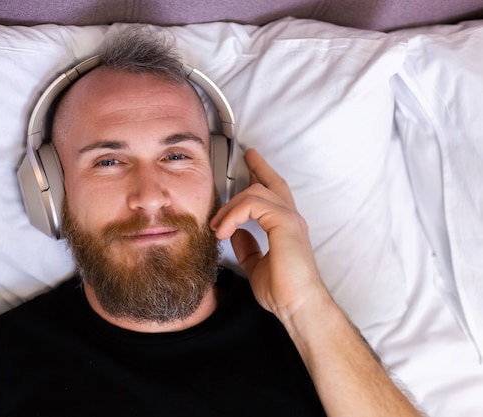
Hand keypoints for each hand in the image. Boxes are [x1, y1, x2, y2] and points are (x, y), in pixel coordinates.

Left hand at [210, 148, 330, 322]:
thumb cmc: (283, 291)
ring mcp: (290, 219)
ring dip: (230, 206)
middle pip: (271, 183)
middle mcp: (291, 218)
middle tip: (246, 156)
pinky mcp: (285, 223)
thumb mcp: (256, 265)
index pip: (274, 194)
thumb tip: (236, 233)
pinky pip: (253, 204)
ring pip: (255, 192)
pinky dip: (234, 214)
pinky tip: (224, 230)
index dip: (263, 175)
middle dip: (257, 167)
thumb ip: (248, 247)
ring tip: (217, 226)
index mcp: (286, 227)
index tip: (252, 164)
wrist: (297, 306)